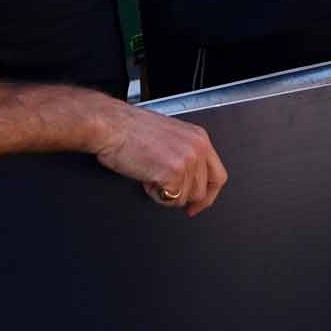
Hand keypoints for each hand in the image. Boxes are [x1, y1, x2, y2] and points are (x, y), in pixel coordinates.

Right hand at [92, 104, 227, 213]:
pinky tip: (146, 177)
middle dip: (182, 196)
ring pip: (184, 198)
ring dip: (165, 193)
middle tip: (164, 189)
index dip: (208, 195)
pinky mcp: (173, 174)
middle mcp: (198, 149)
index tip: (198, 205)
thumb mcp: (170, 136)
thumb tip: (188, 179)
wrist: (112, 126)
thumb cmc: (130, 129)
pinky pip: (170, 199)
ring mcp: (187, 161)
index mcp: (199, 138)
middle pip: (201, 191)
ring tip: (150, 173)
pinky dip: (155, 194)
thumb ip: (185, 154)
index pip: (217, 175)